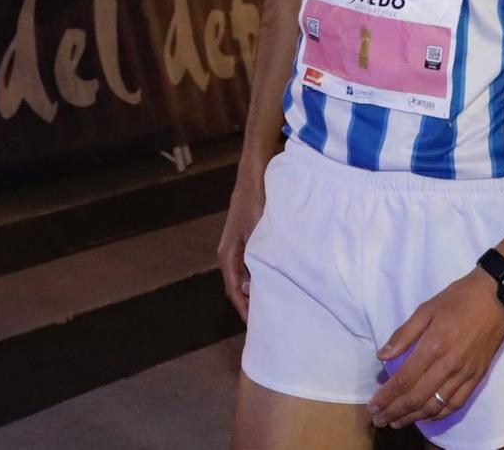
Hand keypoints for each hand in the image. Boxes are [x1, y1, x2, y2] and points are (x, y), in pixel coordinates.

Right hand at [216, 171, 264, 320]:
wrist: (255, 176)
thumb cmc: (256, 203)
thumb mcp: (259, 233)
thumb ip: (257, 260)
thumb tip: (257, 287)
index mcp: (227, 256)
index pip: (234, 291)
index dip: (245, 310)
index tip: (257, 326)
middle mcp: (229, 255)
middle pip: (239, 287)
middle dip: (251, 304)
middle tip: (269, 321)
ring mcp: (238, 248)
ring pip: (246, 277)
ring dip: (257, 290)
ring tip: (275, 305)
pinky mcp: (247, 241)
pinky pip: (252, 266)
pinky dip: (261, 277)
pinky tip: (276, 281)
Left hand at [369, 269, 503, 428]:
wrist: (496, 296)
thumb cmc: (458, 299)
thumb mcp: (426, 309)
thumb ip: (403, 334)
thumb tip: (382, 356)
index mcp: (433, 346)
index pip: (404, 379)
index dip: (387, 396)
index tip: (373, 407)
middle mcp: (448, 365)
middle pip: (417, 397)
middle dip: (395, 411)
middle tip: (380, 420)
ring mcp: (465, 373)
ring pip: (436, 405)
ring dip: (414, 417)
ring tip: (398, 422)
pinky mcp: (478, 377)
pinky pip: (457, 403)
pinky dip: (440, 414)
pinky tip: (427, 417)